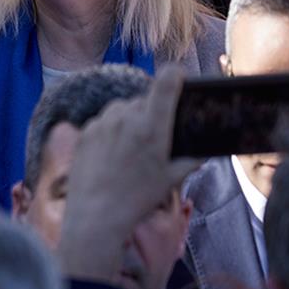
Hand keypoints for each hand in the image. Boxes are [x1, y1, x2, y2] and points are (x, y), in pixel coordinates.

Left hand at [57, 66, 200, 282]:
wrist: (96, 215)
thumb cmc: (137, 199)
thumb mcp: (170, 180)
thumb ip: (190, 161)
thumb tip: (203, 153)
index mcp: (151, 126)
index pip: (165, 83)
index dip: (174, 74)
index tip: (178, 74)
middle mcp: (125, 118)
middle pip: (143, 101)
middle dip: (150, 113)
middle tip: (154, 135)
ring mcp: (102, 123)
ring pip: (121, 109)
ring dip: (129, 119)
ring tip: (131, 148)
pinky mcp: (85, 132)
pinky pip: (102, 122)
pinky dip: (110, 131)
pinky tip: (112, 154)